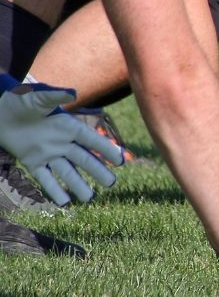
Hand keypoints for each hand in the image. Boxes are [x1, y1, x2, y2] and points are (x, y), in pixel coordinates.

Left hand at [0, 76, 120, 205]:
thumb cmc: (20, 101)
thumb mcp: (38, 97)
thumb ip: (55, 96)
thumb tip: (72, 94)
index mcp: (68, 126)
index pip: (91, 140)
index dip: (105, 150)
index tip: (120, 160)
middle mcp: (62, 142)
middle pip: (83, 159)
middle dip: (98, 171)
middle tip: (111, 183)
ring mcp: (48, 154)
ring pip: (67, 172)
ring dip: (78, 184)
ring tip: (89, 198)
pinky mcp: (33, 162)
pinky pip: (45, 178)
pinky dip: (54, 190)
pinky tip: (64, 202)